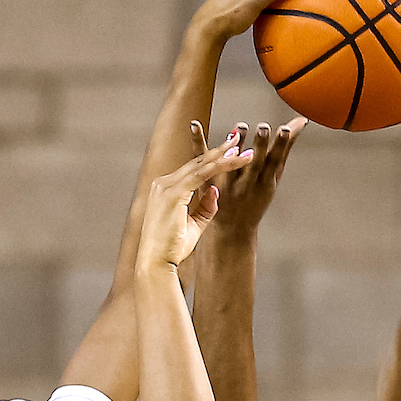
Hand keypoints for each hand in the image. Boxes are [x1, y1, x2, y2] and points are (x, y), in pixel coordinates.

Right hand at [137, 135, 253, 269]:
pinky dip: (219, 166)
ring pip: (201, 165)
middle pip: (197, 162)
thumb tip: (216, 190)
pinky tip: (235, 160)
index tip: (229, 150)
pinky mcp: (173, 193)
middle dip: (220, 149)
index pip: (192, 169)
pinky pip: (201, 175)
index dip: (212, 159)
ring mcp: (167, 186)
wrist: (156, 263)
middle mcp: (164, 184)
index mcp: (166, 190)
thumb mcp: (194, 226)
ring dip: (224, 156)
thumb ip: (205, 208)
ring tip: (244, 148)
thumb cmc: (172, 249)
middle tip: (238, 137)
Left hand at [191, 117, 305, 233]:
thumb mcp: (272, 180)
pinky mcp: (206, 182)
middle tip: (263, 128)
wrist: (232, 233)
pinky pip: (200, 159)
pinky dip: (198, 140)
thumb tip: (298, 126)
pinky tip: (195, 124)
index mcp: (265, 185)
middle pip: (254, 164)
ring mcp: (225, 185)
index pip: (275, 163)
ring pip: (230, 164)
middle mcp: (246, 185)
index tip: (285, 130)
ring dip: (236, 145)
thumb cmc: (254, 203)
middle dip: (260, 145)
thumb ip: (282, 153)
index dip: (281, 146)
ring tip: (240, 127)